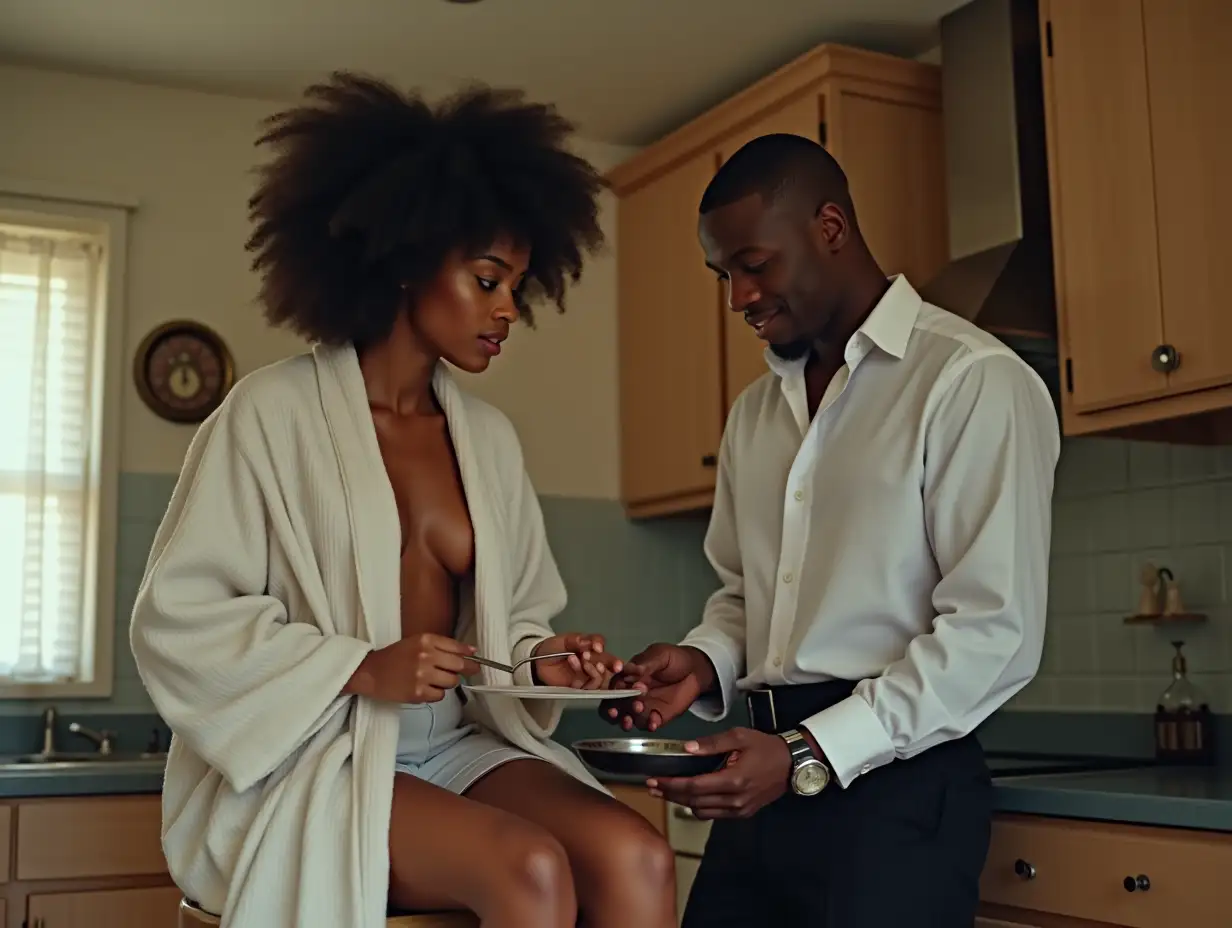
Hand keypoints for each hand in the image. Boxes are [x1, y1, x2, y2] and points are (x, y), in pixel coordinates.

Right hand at [346, 633, 479, 703]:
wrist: (370, 672)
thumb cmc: (395, 656)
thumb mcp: (417, 642)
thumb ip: (443, 645)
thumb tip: (472, 650)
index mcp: (426, 640)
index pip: (457, 648)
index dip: (470, 655)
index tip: (476, 660)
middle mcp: (425, 656)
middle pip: (459, 666)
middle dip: (468, 670)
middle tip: (471, 671)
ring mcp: (422, 675)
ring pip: (451, 682)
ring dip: (447, 682)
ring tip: (434, 679)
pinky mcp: (418, 693)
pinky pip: (440, 695)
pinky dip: (436, 693)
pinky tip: (425, 688)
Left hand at [531, 633, 623, 689]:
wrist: (537, 661)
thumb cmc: (553, 648)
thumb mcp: (565, 640)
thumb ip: (579, 640)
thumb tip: (595, 644)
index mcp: (592, 650)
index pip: (605, 651)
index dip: (609, 654)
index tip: (601, 650)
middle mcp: (593, 663)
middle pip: (608, 666)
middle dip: (609, 664)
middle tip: (599, 661)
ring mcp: (586, 677)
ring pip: (600, 678)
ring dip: (593, 670)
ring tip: (583, 660)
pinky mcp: (579, 688)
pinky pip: (586, 686)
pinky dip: (581, 675)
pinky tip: (573, 663)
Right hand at [601, 643, 714, 731]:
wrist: (696, 671)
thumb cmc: (675, 659)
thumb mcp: (661, 655)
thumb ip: (646, 663)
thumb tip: (631, 669)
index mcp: (628, 678)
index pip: (614, 687)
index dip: (615, 691)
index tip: (623, 690)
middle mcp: (631, 695)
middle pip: (615, 706)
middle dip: (615, 710)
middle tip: (625, 706)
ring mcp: (643, 708)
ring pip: (628, 718)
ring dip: (629, 719)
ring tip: (639, 711)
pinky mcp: (656, 717)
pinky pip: (647, 725)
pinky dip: (648, 725)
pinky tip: (653, 722)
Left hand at [647, 728, 791, 818]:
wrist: (792, 764)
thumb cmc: (766, 747)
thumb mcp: (739, 737)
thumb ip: (711, 744)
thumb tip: (686, 748)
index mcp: (733, 780)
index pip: (693, 787)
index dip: (670, 785)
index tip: (653, 780)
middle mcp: (735, 800)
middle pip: (693, 802)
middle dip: (670, 795)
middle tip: (652, 787)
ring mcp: (739, 810)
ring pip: (701, 812)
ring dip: (682, 803)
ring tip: (669, 791)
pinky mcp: (743, 813)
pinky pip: (714, 815)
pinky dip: (699, 806)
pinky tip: (691, 795)